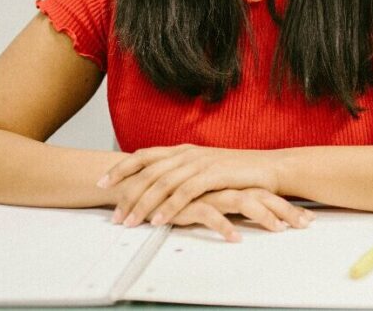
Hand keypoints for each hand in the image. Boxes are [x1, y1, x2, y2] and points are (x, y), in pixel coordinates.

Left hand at [97, 144, 292, 232]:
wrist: (270, 168)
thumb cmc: (239, 172)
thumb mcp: (206, 169)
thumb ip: (183, 174)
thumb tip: (159, 187)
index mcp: (184, 150)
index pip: (144, 155)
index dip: (121, 167)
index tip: (102, 182)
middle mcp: (188, 153)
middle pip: (148, 171)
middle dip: (127, 193)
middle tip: (114, 214)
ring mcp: (201, 162)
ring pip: (163, 182)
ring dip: (144, 204)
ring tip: (131, 222)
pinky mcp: (214, 174)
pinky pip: (185, 192)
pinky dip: (169, 206)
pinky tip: (159, 219)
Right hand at [169, 188, 315, 241]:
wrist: (145, 183)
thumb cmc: (178, 193)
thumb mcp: (210, 195)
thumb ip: (230, 200)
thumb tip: (253, 212)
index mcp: (231, 183)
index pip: (265, 192)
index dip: (286, 205)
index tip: (305, 218)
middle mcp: (224, 185)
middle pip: (261, 195)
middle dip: (285, 210)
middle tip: (304, 224)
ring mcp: (209, 192)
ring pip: (242, 201)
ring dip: (262, 215)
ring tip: (278, 228)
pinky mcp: (190, 203)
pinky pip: (210, 214)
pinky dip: (224, 226)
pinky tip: (235, 238)